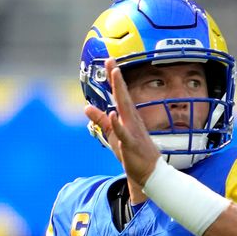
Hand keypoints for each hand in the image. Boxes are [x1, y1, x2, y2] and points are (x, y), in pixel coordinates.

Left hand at [84, 58, 160, 185]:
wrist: (149, 174)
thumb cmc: (132, 154)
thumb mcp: (112, 135)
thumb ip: (101, 121)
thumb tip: (87, 107)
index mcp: (128, 118)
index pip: (120, 94)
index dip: (114, 79)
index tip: (109, 61)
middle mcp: (131, 121)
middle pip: (123, 95)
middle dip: (117, 78)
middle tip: (111, 61)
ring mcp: (132, 132)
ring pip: (125, 108)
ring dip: (120, 91)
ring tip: (115, 75)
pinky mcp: (131, 145)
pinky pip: (124, 133)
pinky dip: (118, 123)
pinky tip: (113, 114)